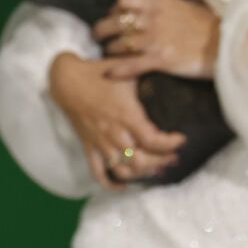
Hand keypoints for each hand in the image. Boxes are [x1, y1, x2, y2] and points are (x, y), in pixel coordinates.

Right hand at [49, 52, 186, 188]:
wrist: (65, 78)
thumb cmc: (98, 72)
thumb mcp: (125, 68)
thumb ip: (146, 68)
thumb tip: (168, 61)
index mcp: (126, 115)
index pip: (154, 141)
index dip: (172, 144)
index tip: (181, 139)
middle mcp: (114, 133)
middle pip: (143, 161)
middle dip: (162, 162)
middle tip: (174, 157)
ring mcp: (100, 142)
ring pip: (125, 170)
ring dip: (143, 174)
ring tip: (157, 169)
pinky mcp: (88, 146)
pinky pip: (98, 172)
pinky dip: (111, 184)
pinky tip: (124, 186)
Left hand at [94, 0, 220, 80]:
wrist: (229, 43)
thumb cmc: (210, 25)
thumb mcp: (186, 6)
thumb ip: (163, 7)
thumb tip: (149, 9)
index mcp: (159, 2)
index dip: (115, 8)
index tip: (114, 16)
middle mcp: (153, 19)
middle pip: (114, 22)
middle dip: (102, 30)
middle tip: (99, 37)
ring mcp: (155, 40)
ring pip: (119, 44)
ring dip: (110, 50)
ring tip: (109, 54)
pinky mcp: (160, 60)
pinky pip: (129, 65)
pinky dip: (116, 69)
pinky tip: (109, 73)